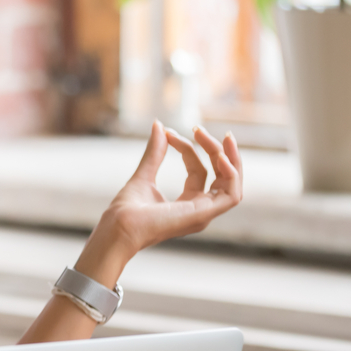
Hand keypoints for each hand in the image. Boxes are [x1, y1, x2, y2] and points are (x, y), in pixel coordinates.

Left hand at [74, 121, 242, 287]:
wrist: (119, 226)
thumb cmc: (126, 210)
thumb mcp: (144, 174)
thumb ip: (155, 152)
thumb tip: (158, 124)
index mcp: (188, 203)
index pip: (199, 170)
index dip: (188, 148)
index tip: (168, 133)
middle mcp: (200, 210)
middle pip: (220, 176)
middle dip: (217, 150)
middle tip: (200, 129)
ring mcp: (204, 214)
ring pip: (231, 183)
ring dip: (230, 159)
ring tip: (225, 138)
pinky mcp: (204, 215)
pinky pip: (231, 195)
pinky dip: (231, 175)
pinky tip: (221, 157)